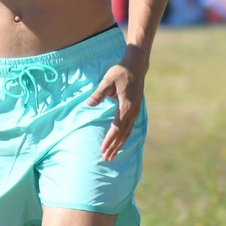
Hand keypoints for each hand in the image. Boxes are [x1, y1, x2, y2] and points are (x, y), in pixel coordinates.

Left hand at [86, 46, 146, 161]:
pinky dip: (124, 137)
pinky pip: (130, 127)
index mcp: (126, 106)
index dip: (110, 139)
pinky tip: (120, 143)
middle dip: (114, 147)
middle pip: (123, 134)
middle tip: (106, 159)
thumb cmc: (120, 71)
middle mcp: (132, 111)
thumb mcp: (107, 80)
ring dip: (119, 145)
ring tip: (112, 156)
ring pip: (127, 132)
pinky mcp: (135, 110)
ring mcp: (135, 111)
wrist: (136, 66)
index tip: (103, 149)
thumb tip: (89, 103)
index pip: (116, 127)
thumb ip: (99, 93)